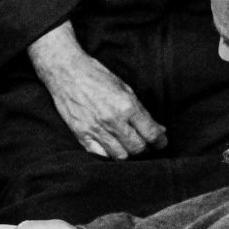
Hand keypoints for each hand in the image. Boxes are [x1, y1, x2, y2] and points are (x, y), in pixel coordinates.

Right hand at [28, 22, 166, 158]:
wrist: (66, 72)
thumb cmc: (97, 76)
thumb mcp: (124, 88)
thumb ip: (141, 110)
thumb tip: (158, 128)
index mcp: (126, 106)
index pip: (150, 132)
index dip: (160, 140)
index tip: (161, 142)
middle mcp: (112, 120)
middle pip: (137, 148)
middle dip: (146, 148)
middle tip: (147, 145)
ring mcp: (95, 129)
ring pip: (120, 156)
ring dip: (129, 153)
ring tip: (131, 147)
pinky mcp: (81, 135)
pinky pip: (100, 155)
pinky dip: (110, 156)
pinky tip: (113, 149)